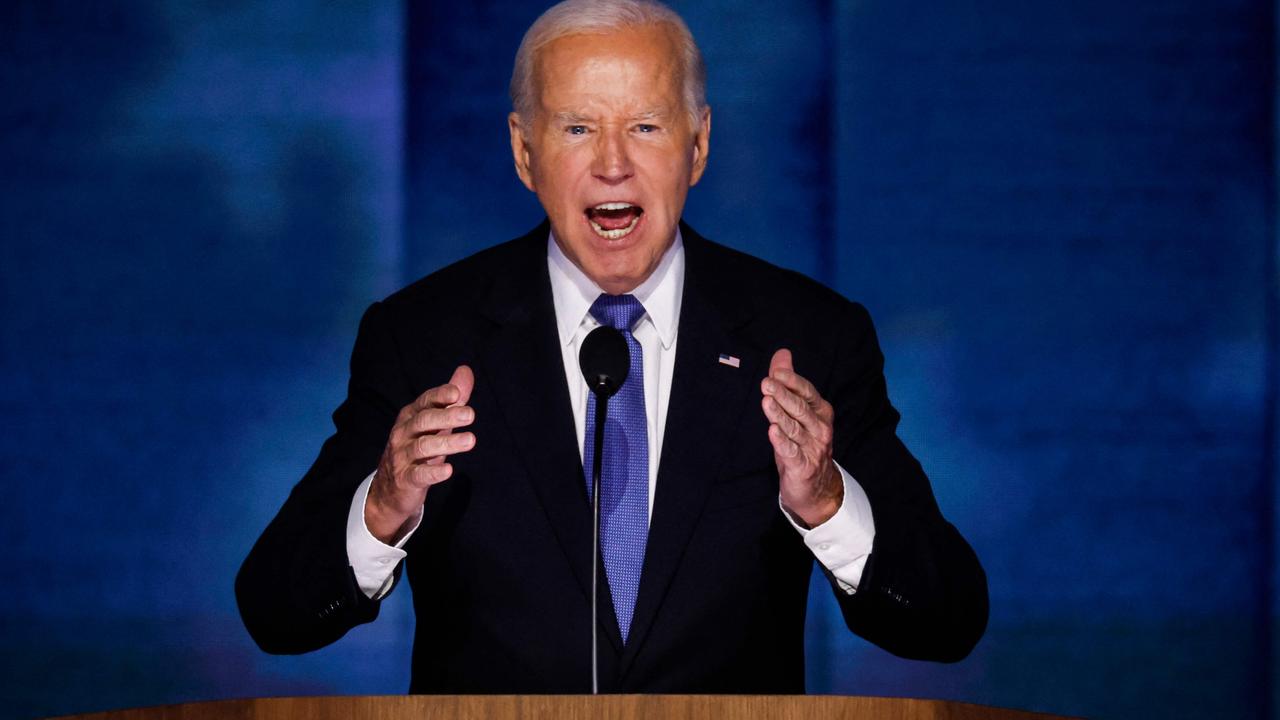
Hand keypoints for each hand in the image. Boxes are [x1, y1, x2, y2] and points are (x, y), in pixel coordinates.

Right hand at [366, 365, 475, 543]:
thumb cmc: (417, 448)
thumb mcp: (434, 423)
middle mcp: (403, 433)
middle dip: (446, 417)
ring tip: (470, 440)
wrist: (390, 488)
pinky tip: (449, 470)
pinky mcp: (405, 480)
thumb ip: (450, 399)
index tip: (457, 393)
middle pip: (424, 421)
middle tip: (470, 415)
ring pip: (422, 447)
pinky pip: (418, 475)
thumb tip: (466, 370)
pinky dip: (433, 472)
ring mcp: (401, 457)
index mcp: (411, 416)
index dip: (439, 396)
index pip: (425, 402)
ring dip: (447, 443)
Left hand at [761, 349, 842, 527]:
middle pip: (800, 409)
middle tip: (766, 383)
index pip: (808, 392)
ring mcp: (813, 448)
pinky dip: (782, 442)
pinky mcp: (803, 467)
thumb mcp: (797, 413)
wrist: (817, 488)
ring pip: (794, 429)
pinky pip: (792, 452)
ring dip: (779, 415)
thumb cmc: (804, 443)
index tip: (776, 373)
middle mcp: (820, 429)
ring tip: (766, 402)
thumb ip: (788, 383)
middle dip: (783, 395)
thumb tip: (782, 354)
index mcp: (820, 412)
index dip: (792, 382)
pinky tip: (772, 432)